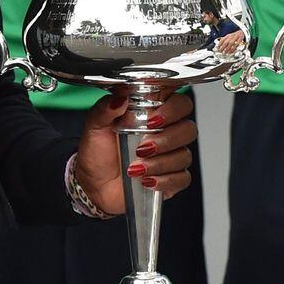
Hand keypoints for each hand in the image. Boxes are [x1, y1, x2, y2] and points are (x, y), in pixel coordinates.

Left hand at [74, 88, 197, 214]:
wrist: (95, 185)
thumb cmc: (99, 154)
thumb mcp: (95, 127)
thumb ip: (105, 109)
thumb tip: (120, 98)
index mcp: (153, 114)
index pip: (179, 103)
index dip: (173, 108)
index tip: (152, 119)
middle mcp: (167, 133)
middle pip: (188, 129)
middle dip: (166, 139)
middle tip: (143, 146)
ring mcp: (171, 156)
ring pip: (185, 155)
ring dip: (159, 163)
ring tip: (136, 167)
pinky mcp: (172, 179)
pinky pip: (182, 178)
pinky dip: (163, 180)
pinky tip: (146, 180)